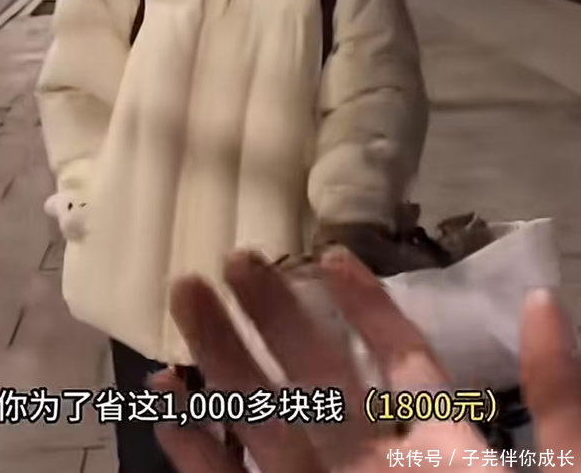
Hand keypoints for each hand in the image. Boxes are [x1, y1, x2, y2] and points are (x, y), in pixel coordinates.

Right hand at [151, 249, 580, 472]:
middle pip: (315, 375)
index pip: (399, 359)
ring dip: (221, 362)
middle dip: (274, 315)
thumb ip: (555, 397)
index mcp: (437, 448)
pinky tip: (167, 404)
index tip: (329, 257)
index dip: (368, 306)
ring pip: (263, 419)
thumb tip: (539, 299)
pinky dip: (199, 453)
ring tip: (186, 295)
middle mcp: (372, 465)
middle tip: (236, 258)